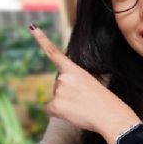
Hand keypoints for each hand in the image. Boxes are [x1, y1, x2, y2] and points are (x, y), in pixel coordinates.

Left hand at [28, 24, 138, 138]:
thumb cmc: (103, 102)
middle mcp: (63, 77)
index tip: (33, 28)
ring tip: (81, 107)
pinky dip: (58, 113)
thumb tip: (60, 93)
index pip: (54, 52)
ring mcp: (59, 91)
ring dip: (65, 104)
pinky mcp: (56, 105)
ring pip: (55, 98)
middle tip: (83, 100)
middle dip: (67, 94)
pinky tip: (72, 113)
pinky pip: (50, 109)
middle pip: (57, 86)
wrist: (110, 115)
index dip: (42, 40)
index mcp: (74, 69)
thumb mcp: (89, 83)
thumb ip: (73, 82)